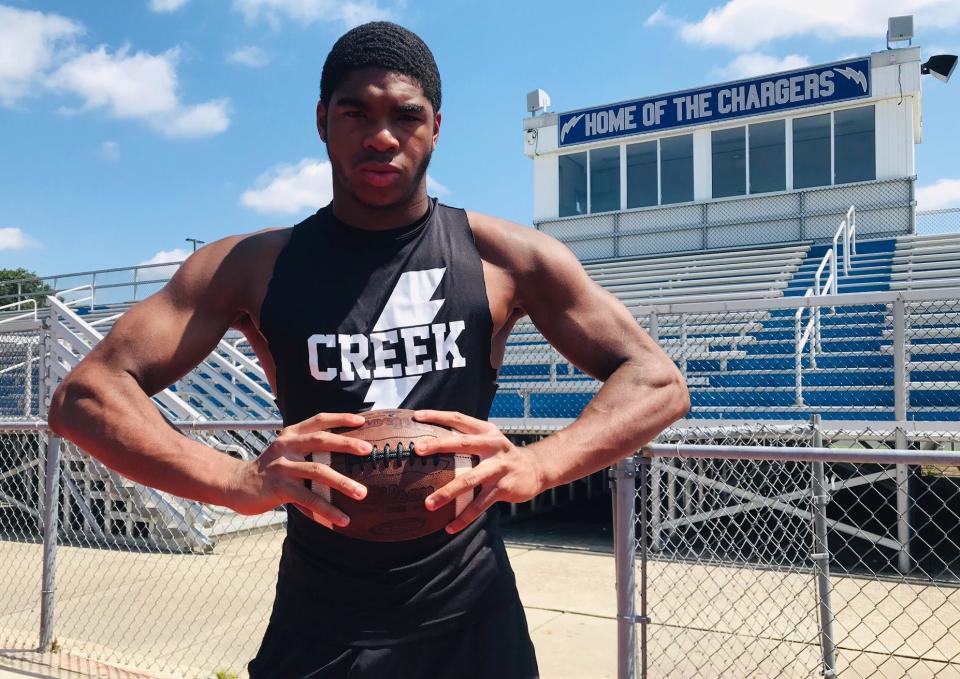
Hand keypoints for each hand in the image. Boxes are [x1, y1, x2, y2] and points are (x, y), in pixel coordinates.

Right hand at [225, 412, 371, 528]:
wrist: (235, 485)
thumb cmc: (270, 470)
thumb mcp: (286, 452)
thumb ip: (307, 450)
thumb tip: (343, 455)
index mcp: (290, 434)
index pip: (318, 420)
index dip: (340, 418)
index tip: (362, 422)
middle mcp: (286, 446)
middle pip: (321, 440)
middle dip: (347, 444)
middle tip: (368, 450)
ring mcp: (282, 466)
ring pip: (317, 471)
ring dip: (343, 483)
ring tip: (362, 493)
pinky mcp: (279, 487)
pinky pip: (307, 499)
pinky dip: (327, 509)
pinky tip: (341, 519)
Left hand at [413, 410, 544, 533]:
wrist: (536, 469)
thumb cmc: (502, 455)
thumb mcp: (490, 440)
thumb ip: (467, 439)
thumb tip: (432, 443)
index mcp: (486, 431)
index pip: (459, 419)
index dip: (438, 416)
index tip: (417, 416)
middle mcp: (493, 446)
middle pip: (462, 444)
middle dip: (439, 445)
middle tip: (417, 449)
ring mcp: (499, 467)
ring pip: (469, 480)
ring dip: (448, 493)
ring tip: (428, 504)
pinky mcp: (504, 488)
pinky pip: (480, 505)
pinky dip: (464, 517)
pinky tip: (450, 527)